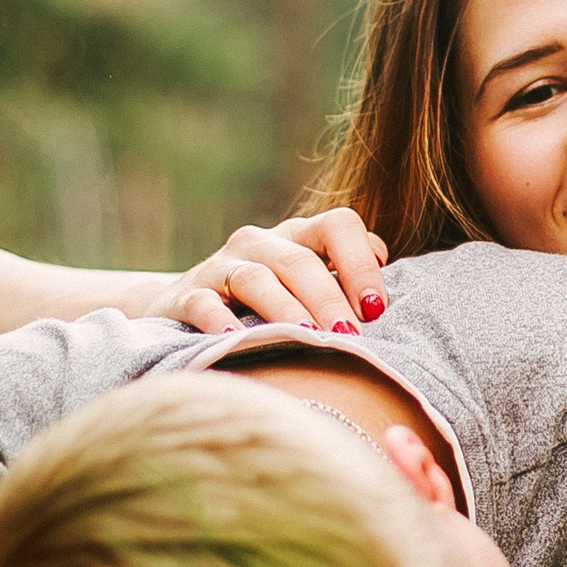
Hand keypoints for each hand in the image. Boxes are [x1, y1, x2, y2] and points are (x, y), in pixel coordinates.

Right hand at [143, 210, 389, 334]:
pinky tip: (236, 341)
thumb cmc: (268, 302)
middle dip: (328, 299)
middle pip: (299, 260)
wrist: (186, 306)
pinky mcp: (187, 296)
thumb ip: (347, 280)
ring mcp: (221, 266)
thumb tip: (381, 298)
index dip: (361, 263)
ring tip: (307, 338)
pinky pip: (204, 304)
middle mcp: (261, 243)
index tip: (376, 309)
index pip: (339, 224)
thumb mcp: (308, 284)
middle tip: (350, 335)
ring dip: (285, 310)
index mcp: (299, 236)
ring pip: (256, 280)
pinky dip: (220, 321)